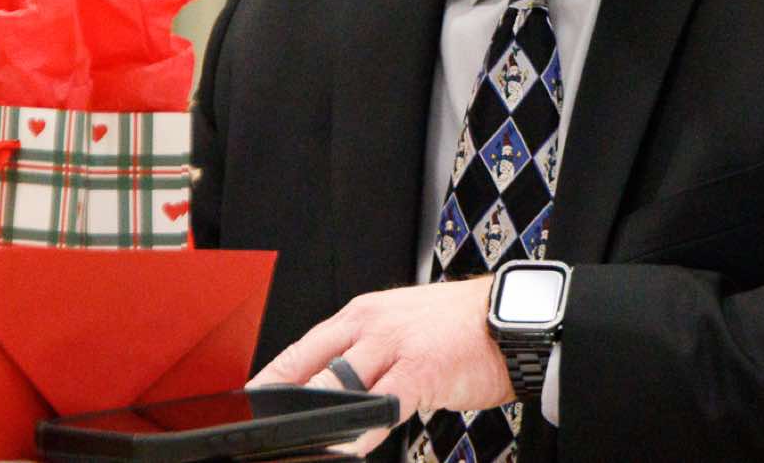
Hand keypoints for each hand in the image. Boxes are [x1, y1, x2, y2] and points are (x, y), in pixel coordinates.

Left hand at [247, 277, 507, 455]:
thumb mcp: (401, 328)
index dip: (270, 380)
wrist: (513, 317)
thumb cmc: (460, 329)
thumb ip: (365, 354)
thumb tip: (332, 389)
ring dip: (314, 417)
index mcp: (361, 314)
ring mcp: (394, 345)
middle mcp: (370, 324)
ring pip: (337, 384)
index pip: (301, 348)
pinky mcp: (420, 370)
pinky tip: (346, 448)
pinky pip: (381, 406)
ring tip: (294, 441)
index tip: (249, 405)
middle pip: (308, 365)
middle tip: (260, 430)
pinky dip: (359, 431)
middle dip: (280, 402)